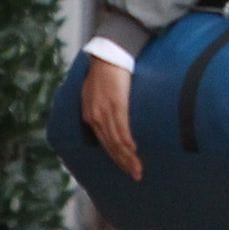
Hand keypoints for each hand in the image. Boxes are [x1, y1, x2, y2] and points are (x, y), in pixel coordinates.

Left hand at [81, 56, 141, 180]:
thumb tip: (114, 118)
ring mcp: (104, 111)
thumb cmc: (106, 71)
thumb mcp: (97, 92)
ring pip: (116, 141)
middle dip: (123, 163)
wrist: (108, 54)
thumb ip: (102, 107)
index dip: (116, 157)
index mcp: (90, 115)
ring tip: (138, 169)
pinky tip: (134, 150)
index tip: (127, 168)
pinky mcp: (115, 104)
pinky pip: (121, 128)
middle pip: (110, 146)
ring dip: (128, 157)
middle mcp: (95, 116)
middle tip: (136, 175)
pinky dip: (127, 141)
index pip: (104, 143)